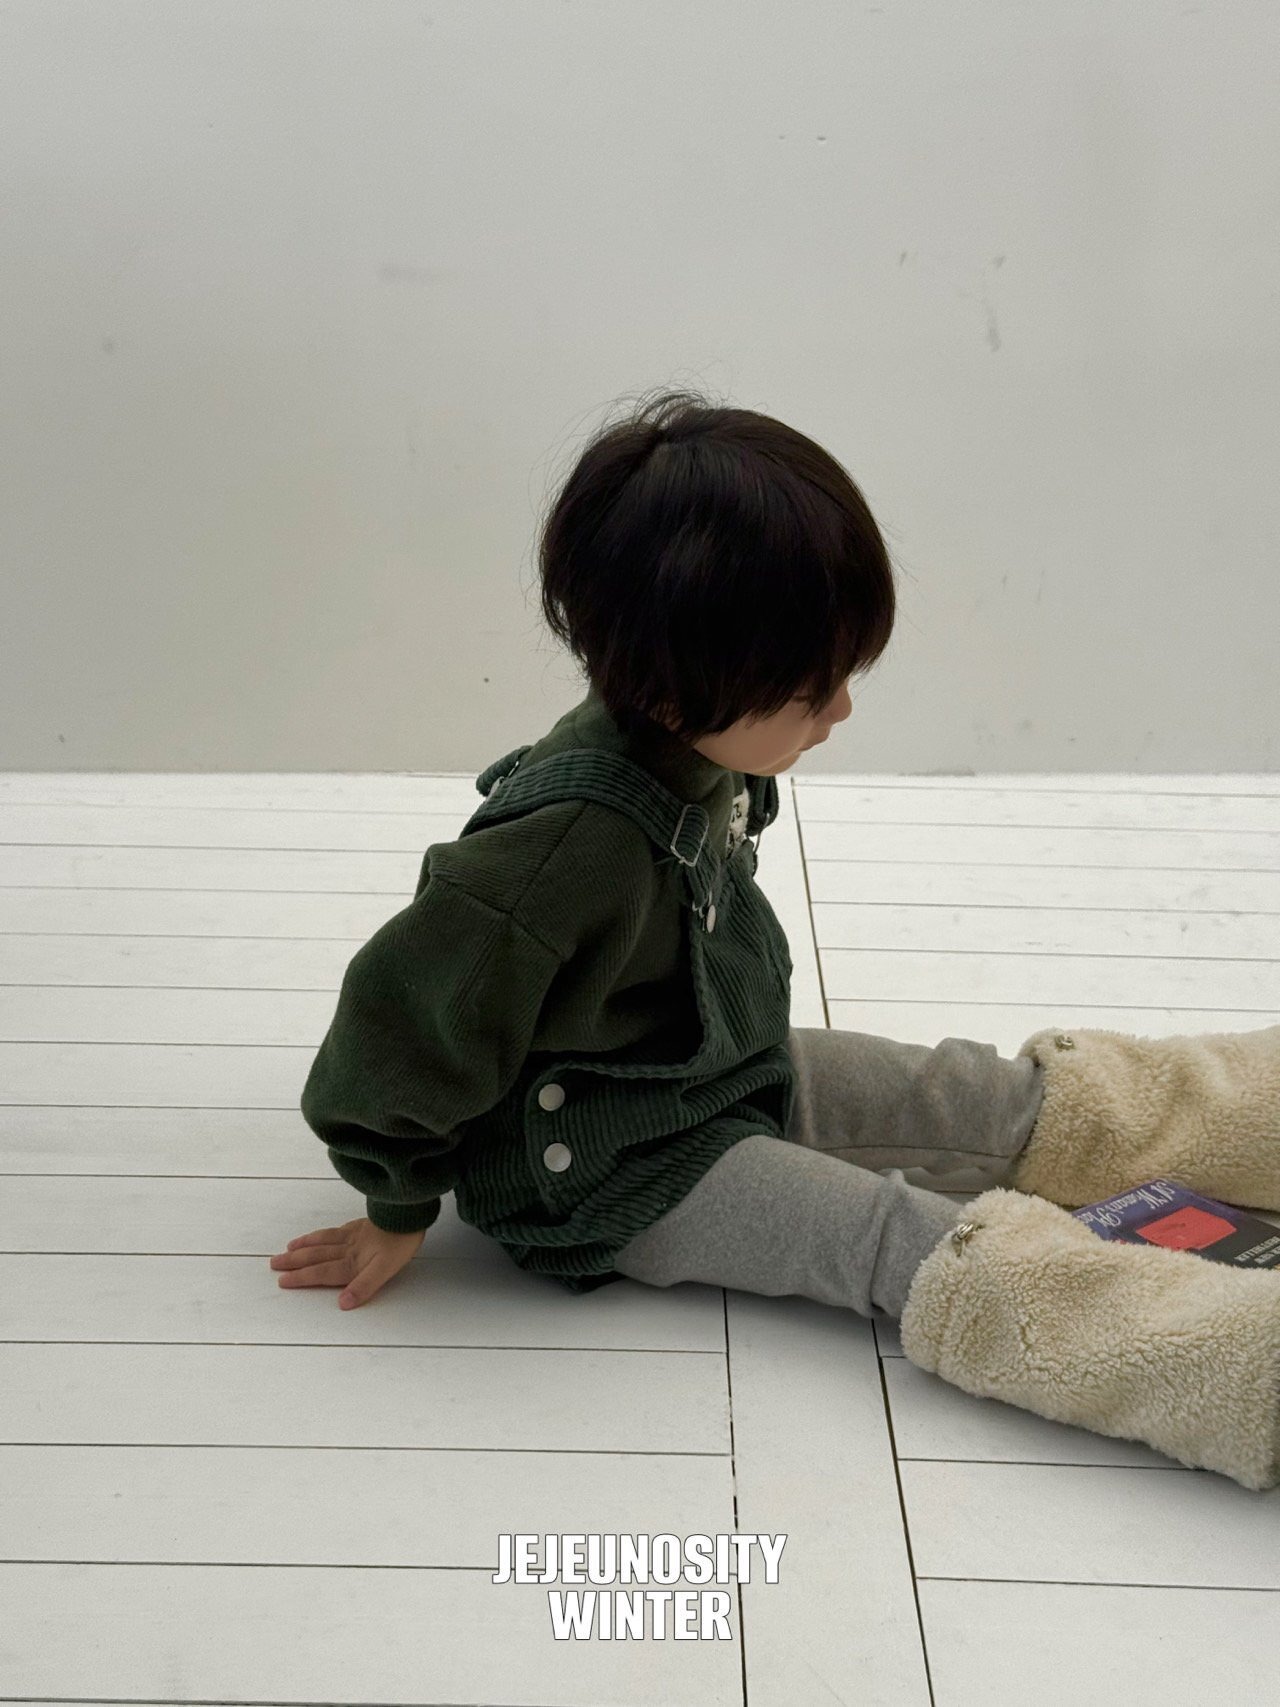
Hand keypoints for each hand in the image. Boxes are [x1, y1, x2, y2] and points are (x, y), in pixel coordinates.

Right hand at [268, 1216, 426, 1308]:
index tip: (282, 1281)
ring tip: (288, 1248)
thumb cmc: (400, 1244)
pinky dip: (320, 1234)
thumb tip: (342, 1304)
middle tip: (274, 1264)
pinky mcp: (360, 1224)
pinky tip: (317, 1235)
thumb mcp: (386, 1270)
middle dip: (294, 1262)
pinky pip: (333, 1230)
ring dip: (303, 1246)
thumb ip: (364, 1286)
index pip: (322, 1272)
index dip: (302, 1278)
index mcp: (352, 1262)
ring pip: (322, 1242)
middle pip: (316, 1256)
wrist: (409, 1214)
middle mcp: (347, 1249)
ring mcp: (352, 1235)